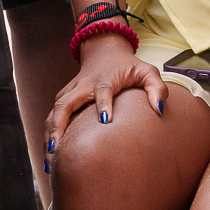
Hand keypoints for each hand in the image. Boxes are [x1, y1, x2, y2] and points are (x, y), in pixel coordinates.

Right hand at [46, 36, 164, 150]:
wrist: (104, 51)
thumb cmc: (128, 66)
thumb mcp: (147, 72)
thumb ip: (157, 88)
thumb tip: (160, 110)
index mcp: (106, 79)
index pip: (103, 90)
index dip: (103, 104)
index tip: (105, 121)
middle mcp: (84, 86)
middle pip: (65, 103)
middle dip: (59, 125)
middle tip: (57, 149)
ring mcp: (72, 91)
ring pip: (55, 111)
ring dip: (50, 133)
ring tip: (50, 159)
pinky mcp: (65, 97)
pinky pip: (52, 115)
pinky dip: (48, 133)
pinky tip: (49, 155)